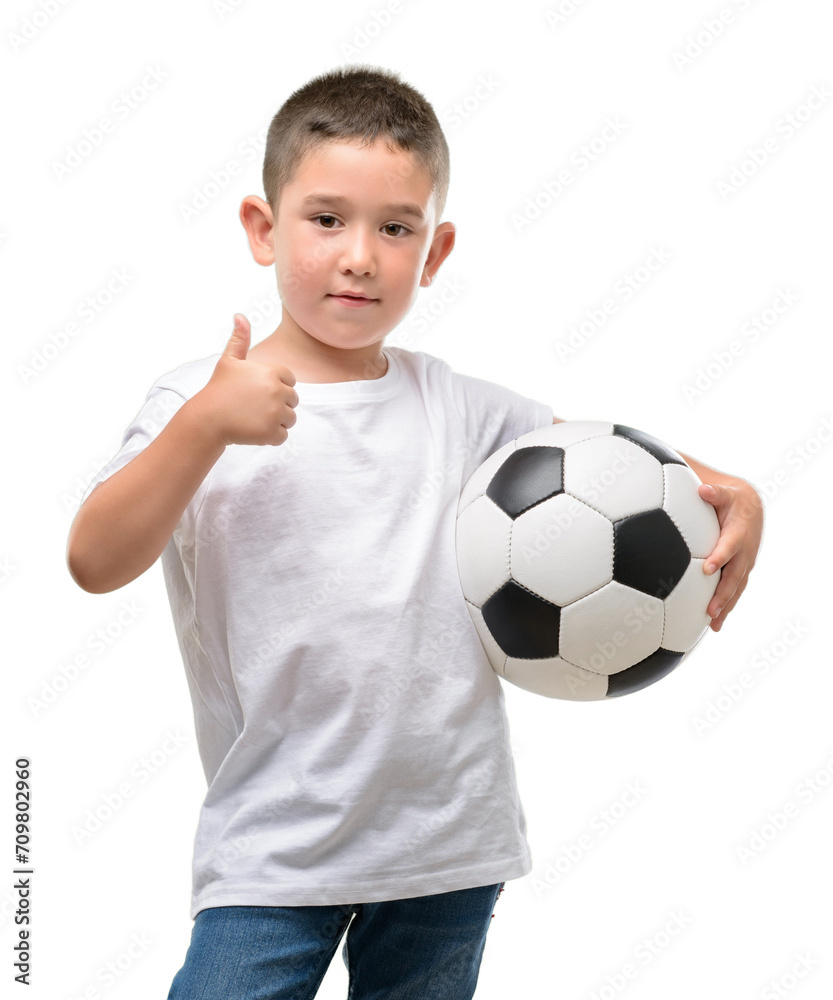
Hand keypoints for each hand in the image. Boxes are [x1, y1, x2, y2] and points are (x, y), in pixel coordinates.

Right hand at [189, 314, 298, 446]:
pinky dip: (271, 437)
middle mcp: (277, 390)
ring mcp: (275, 412)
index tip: (258, 392)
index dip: (276, 387)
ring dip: (275, 421)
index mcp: (273, 372)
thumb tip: (240, 316)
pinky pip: (282, 436)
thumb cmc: (218, 388)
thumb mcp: (229, 361)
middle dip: (277, 405)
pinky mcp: (271, 432)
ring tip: (253, 418)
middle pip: (292, 401)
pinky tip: (253, 430)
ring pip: (290, 419)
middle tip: (254, 407)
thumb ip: (240, 339)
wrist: (207, 418)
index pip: (290, 381)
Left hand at [698, 480, 763, 631]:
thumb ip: (714, 493)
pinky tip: (714, 624)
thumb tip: (703, 489)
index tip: (706, 569)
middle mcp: (743, 553)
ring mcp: (744, 564)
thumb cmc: (732, 500)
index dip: (719, 557)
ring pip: (736, 589)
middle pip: (734, 576)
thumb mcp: (725, 492)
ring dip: (726, 606)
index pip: (728, 547)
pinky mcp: (741, 571)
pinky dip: (727, 607)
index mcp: (737, 534)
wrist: (750, 508)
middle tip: (710, 610)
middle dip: (723, 594)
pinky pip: (735, 591)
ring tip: (713, 624)